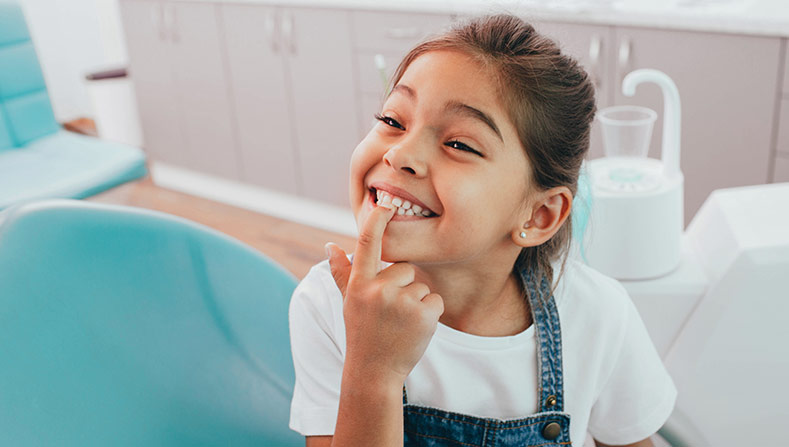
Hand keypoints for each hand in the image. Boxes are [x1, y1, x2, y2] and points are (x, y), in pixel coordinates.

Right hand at [326, 204, 443, 384]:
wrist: (374, 371)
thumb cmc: (362, 332)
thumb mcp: (348, 302)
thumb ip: (342, 273)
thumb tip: (330, 245)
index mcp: (359, 284)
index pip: (367, 243)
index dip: (377, 220)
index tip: (385, 202)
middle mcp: (378, 290)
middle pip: (405, 268)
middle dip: (403, 286)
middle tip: (390, 313)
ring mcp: (401, 302)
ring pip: (421, 286)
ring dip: (416, 302)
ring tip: (400, 323)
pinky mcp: (423, 315)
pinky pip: (435, 300)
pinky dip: (430, 314)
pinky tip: (414, 329)